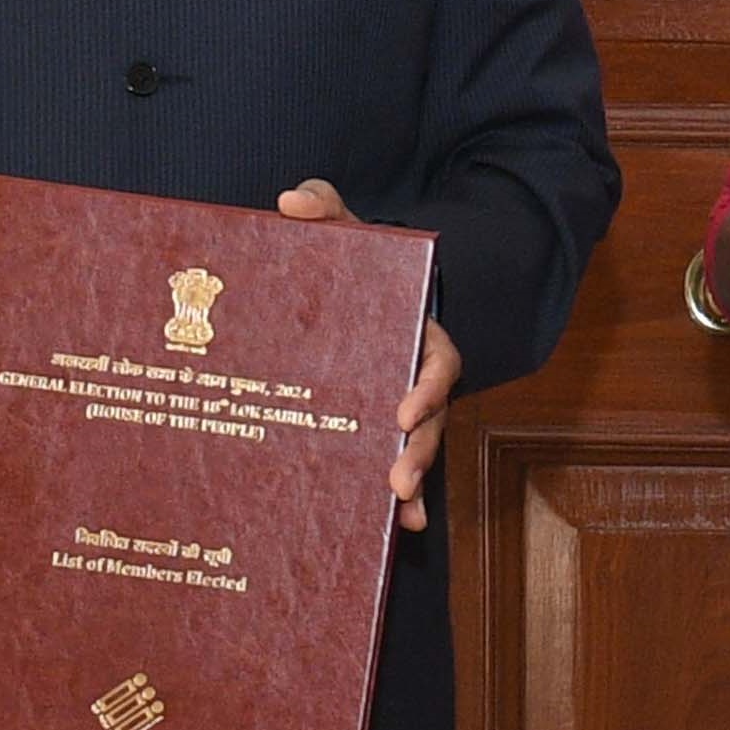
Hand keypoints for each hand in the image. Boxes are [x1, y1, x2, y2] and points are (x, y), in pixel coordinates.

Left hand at [278, 181, 455, 521]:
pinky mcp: (375, 432)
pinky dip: (400, 498)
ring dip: (412, 481)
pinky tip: (395, 526)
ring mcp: (401, 410)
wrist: (358, 294)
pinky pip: (394, 467)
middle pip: (430, 420)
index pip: (438, 362)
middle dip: (418, 451)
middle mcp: (418, 377)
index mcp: (418, 332)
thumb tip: (291, 203)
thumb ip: (324, 208)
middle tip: (397, 479)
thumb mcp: (346, 231)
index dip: (426, 387)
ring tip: (397, 508)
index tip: (403, 410)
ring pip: (416, 449)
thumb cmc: (354, 265)